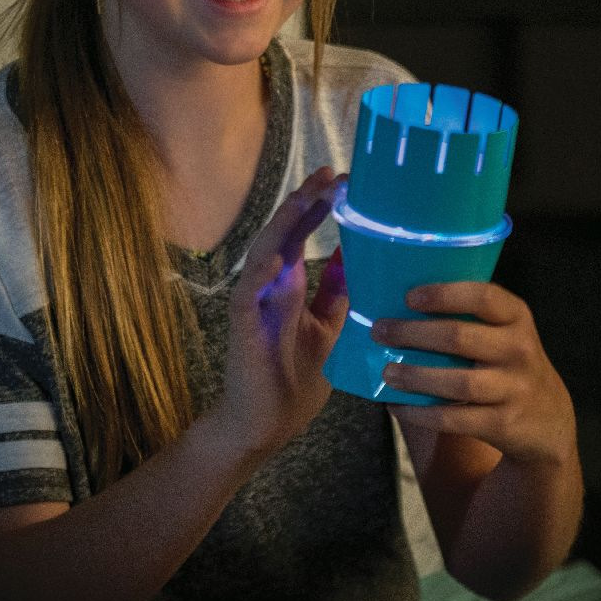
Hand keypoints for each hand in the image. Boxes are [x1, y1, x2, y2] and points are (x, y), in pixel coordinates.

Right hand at [222, 167, 348, 453]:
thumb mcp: (328, 328)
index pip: (301, 233)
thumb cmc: (292, 380)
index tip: (343, 181)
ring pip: (267, 248)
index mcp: (287, 284)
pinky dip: (264, 265)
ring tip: (308, 195)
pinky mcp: (243, 322)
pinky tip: (281, 249)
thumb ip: (337, 294)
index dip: (318, 205)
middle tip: (330, 174)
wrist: (264, 426)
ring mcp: (254, 300)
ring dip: (286, 221)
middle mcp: (269, 285)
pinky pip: (251, 287)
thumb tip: (356, 256)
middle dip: (306, 200)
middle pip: (284, 231)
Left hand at [372, 281, 576, 468]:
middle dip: (413, 333)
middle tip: (380, 332)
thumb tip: (400, 306)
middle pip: (459, 337)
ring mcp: (513, 388)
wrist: (548, 419)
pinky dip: (421, 413)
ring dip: (415, 376)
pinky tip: (397, 406)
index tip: (409, 297)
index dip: (444, 294)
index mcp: (516, 317)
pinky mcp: (503, 423)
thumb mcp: (504, 333)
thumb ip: (468, 317)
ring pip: (457, 382)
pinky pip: (454, 418)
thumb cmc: (508, 363)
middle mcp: (519, 349)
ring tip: (386, 372)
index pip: (483, 296)